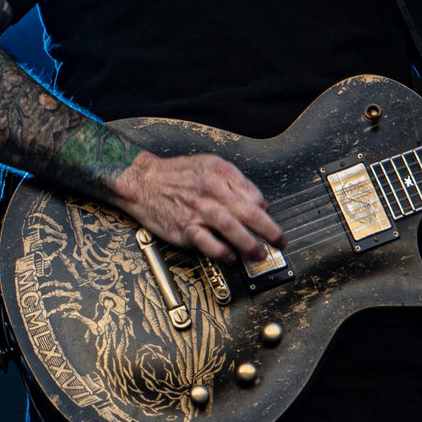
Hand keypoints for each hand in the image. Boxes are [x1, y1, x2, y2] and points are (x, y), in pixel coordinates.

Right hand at [109, 151, 284, 266]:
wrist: (142, 181)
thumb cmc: (176, 175)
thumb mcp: (209, 165)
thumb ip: (234, 182)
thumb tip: (259, 202)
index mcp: (220, 173)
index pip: (253, 195)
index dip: (265, 211)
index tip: (269, 222)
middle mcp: (211, 190)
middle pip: (249, 212)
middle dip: (270, 231)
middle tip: (280, 242)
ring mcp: (198, 210)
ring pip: (232, 229)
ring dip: (250, 244)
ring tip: (259, 254)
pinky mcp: (185, 228)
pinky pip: (208, 243)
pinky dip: (223, 252)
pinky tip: (230, 257)